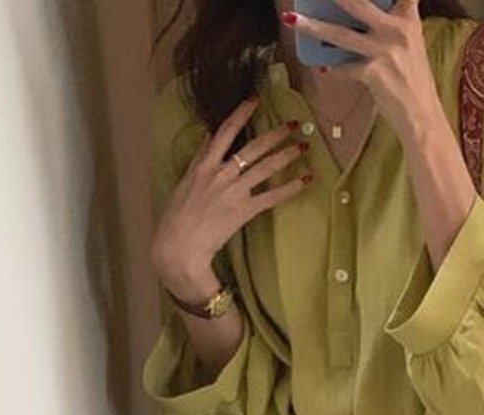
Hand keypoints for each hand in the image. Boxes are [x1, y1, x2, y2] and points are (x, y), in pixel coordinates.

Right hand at [150, 95, 311, 296]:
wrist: (179, 246)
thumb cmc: (178, 218)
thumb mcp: (185, 182)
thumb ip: (199, 158)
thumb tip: (208, 136)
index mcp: (204, 164)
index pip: (225, 131)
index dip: (241, 113)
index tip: (255, 100)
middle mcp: (220, 173)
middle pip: (252, 147)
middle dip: (274, 133)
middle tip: (293, 123)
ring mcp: (233, 191)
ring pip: (265, 167)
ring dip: (287, 155)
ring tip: (304, 146)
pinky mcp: (243, 210)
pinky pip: (272, 196)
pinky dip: (290, 188)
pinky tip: (306, 180)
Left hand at [285, 0, 441, 139]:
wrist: (422, 116)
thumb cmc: (413, 82)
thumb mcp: (410, 45)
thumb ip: (392, 25)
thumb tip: (358, 18)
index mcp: (408, 19)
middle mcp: (397, 30)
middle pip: (357, 2)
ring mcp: (384, 51)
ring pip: (340, 34)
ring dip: (313, 27)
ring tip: (292, 20)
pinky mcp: (373, 73)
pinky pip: (344, 68)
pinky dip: (334, 69)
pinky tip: (325, 69)